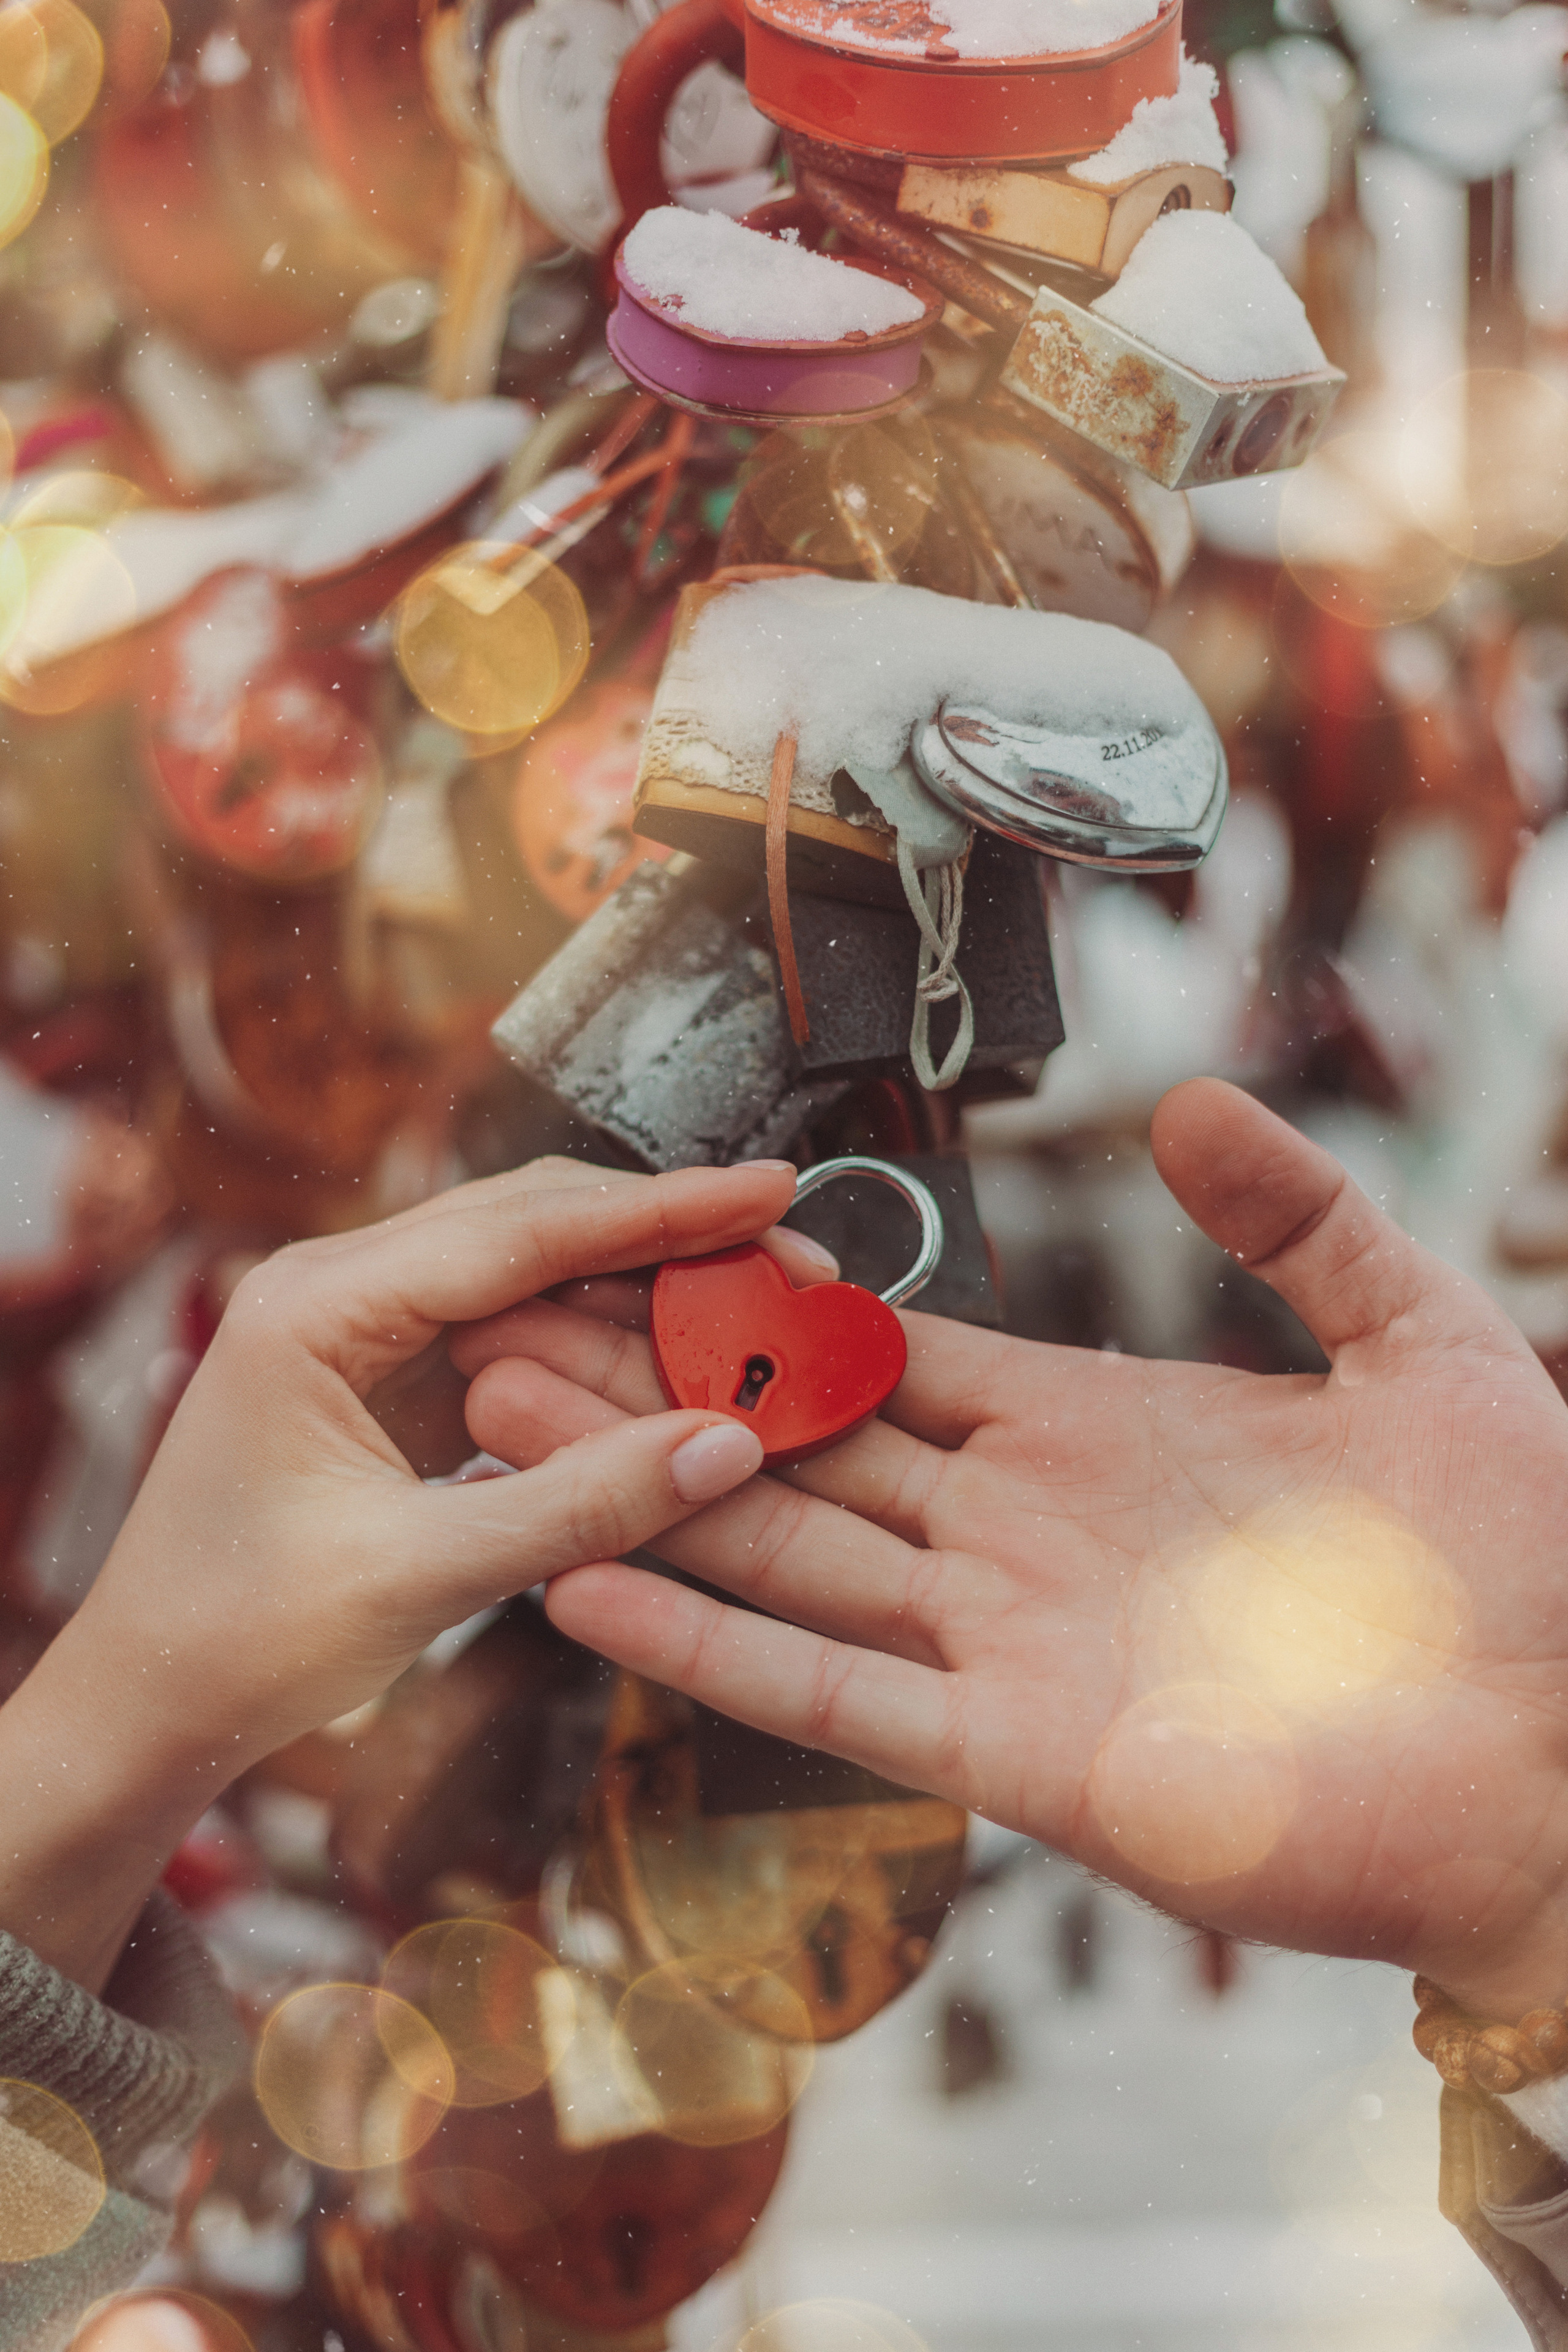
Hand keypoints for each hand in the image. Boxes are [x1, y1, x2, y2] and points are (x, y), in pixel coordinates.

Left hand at [0, 1155, 833, 1989]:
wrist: (145, 1705)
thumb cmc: (237, 1640)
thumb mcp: (420, 1576)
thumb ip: (579, 1506)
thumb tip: (728, 1444)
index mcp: (316, 1307)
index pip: (521, 1228)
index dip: (659, 1209)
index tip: (766, 1187)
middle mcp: (334, 1291)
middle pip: (531, 1224)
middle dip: (665, 1234)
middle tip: (786, 1248)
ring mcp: (358, 1330)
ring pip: (527, 1272)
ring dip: (636, 1286)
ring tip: (750, 1302)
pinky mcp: (383, 1379)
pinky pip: (508, 1333)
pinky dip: (592, 1343)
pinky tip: (669, 1360)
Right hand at [453, 1082, 1567, 2024]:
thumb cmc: (1520, 1553)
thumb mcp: (1415, 1337)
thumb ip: (1300, 1216)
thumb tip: (1186, 1101)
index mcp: (1092, 1429)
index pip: (885, 1355)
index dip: (762, 1302)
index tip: (646, 1245)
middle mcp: (1018, 1533)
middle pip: (794, 1442)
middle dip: (649, 1380)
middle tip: (504, 1317)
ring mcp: (1007, 1646)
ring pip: (780, 1551)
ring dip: (634, 1487)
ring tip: (497, 1415)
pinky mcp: (1019, 1758)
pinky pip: (833, 1695)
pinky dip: (710, 1642)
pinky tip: (592, 1580)